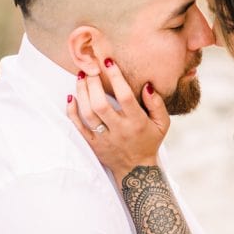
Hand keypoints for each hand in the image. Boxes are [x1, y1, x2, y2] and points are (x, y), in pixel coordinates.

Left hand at [66, 58, 169, 181]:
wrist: (136, 171)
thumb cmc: (149, 141)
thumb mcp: (162, 124)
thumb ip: (157, 104)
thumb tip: (146, 85)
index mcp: (137, 123)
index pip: (125, 97)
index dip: (116, 77)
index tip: (108, 62)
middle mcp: (119, 130)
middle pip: (101, 105)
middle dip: (93, 84)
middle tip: (90, 68)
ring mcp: (104, 139)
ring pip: (88, 114)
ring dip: (82, 93)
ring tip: (80, 77)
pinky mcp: (93, 145)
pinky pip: (78, 127)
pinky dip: (72, 111)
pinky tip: (71, 97)